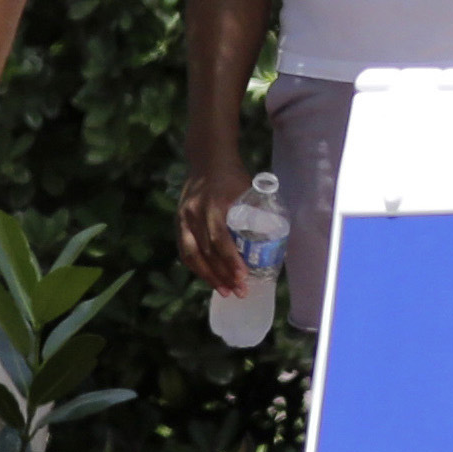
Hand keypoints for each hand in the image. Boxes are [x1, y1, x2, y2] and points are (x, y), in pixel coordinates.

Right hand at [177, 146, 246, 293]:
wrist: (208, 160)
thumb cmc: (234, 176)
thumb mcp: (248, 190)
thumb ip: (256, 213)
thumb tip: (274, 241)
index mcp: (214, 204)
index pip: (219, 238)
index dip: (230, 260)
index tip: (243, 276)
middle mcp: (195, 213)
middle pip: (207, 251)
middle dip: (223, 274)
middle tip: (240, 291)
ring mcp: (184, 218)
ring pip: (193, 254)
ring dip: (209, 276)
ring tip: (225, 291)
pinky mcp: (178, 222)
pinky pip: (185, 250)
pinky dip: (196, 266)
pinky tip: (209, 278)